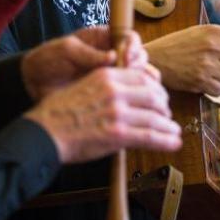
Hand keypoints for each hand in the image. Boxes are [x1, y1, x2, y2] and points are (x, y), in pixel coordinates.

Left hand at [21, 27, 151, 100]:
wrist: (32, 84)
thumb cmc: (47, 60)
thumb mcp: (65, 50)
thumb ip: (88, 53)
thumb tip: (113, 57)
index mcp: (103, 39)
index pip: (129, 38)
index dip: (133, 46)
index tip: (125, 57)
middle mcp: (112, 56)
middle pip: (139, 58)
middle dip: (137, 66)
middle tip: (125, 75)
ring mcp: (111, 76)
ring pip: (139, 78)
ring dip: (140, 83)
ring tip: (129, 90)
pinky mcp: (108, 95)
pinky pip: (128, 95)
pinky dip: (133, 98)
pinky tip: (127, 103)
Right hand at [24, 66, 180, 163]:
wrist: (45, 133)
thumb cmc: (58, 112)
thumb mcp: (82, 85)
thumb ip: (105, 87)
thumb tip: (124, 96)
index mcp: (107, 76)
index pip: (143, 77)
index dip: (156, 89)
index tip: (159, 97)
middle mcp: (116, 92)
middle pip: (154, 95)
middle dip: (164, 107)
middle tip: (167, 115)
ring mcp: (118, 113)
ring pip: (156, 117)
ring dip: (169, 126)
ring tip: (174, 132)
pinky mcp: (119, 135)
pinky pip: (151, 136)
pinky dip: (166, 140)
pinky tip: (173, 143)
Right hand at [145, 25, 219, 95]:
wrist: (154, 59)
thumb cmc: (175, 45)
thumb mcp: (198, 32)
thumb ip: (219, 38)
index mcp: (213, 32)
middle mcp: (213, 47)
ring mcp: (207, 65)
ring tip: (211, 73)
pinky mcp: (201, 81)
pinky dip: (215, 89)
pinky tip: (205, 81)